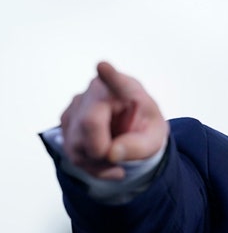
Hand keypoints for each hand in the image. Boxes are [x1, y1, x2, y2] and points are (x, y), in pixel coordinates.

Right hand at [60, 62, 168, 179]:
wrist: (133, 130)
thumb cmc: (145, 128)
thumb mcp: (154, 138)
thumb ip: (139, 146)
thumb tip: (111, 153)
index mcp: (124, 88)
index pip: (116, 82)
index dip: (109, 76)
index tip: (103, 67)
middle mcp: (96, 91)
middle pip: (89, 124)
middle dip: (104, 151)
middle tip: (121, 161)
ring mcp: (77, 105)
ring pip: (77, 144)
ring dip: (98, 163)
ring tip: (117, 159)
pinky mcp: (67, 122)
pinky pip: (73, 152)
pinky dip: (90, 165)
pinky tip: (104, 161)